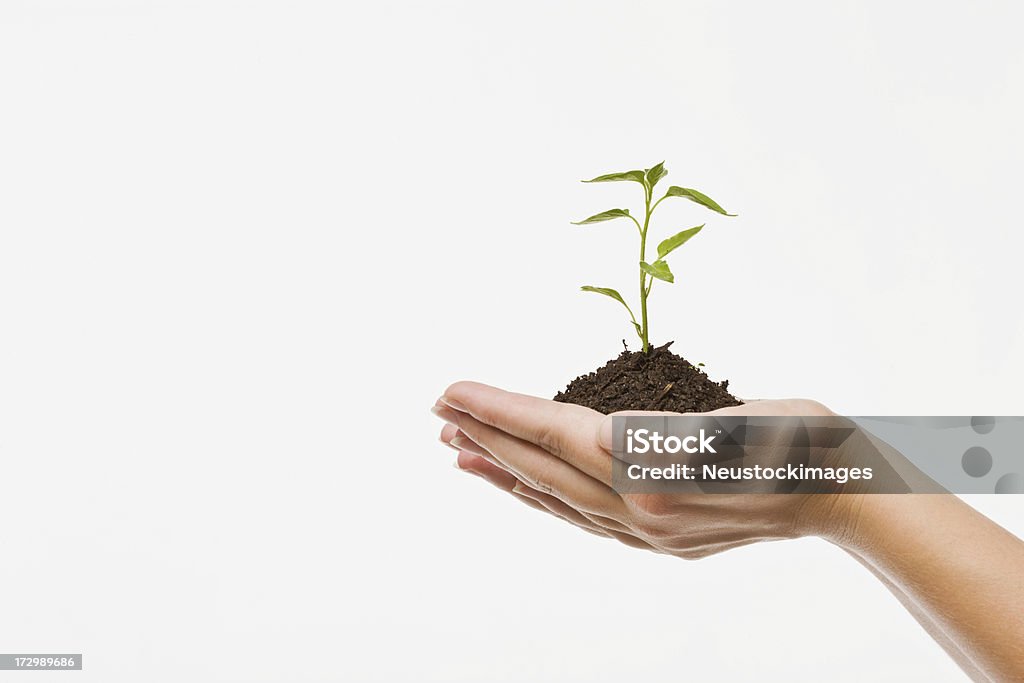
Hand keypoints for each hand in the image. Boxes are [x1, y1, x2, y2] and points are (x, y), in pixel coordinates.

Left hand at [432, 381, 853, 558]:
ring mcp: (648, 532)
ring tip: (457, 451)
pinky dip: (543, 499)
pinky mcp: (658, 540)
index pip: (555, 431)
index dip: (498, 409)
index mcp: (656, 473)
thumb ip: (664, 432)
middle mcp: (641, 510)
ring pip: (556, 499)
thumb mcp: (736, 414)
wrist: (845, 494)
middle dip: (485, 435)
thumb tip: (603, 440)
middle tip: (436, 411)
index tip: (450, 390)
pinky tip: (524, 486)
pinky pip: (582, 519)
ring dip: (504, 472)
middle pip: (544, 468)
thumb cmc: (803, 437)